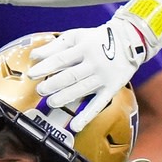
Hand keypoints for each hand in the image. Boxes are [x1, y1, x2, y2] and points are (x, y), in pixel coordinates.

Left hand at [27, 17, 146, 131]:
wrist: (130, 40)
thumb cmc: (97, 39)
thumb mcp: (77, 36)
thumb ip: (55, 46)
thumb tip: (34, 56)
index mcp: (84, 47)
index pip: (61, 59)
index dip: (45, 67)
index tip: (32, 74)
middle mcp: (94, 62)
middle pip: (71, 75)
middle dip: (54, 84)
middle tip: (40, 90)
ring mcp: (104, 77)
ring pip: (82, 89)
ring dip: (66, 97)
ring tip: (51, 102)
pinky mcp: (112, 88)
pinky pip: (98, 104)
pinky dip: (87, 116)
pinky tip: (75, 126)